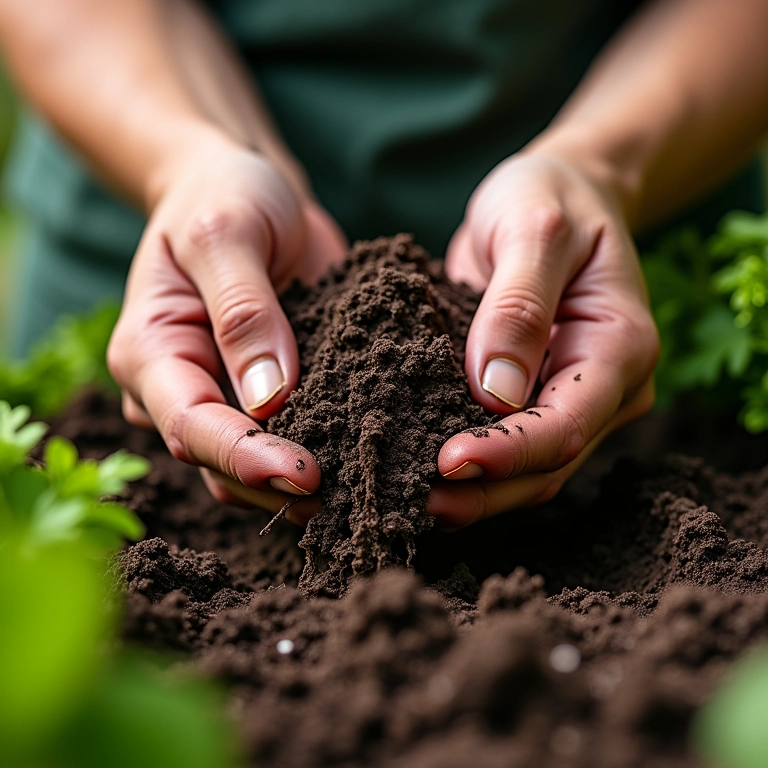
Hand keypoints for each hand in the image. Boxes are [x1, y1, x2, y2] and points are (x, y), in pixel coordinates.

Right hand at [107, 133, 346, 515]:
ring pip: (253, 471)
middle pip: (221, 466)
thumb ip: (244, 311)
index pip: (190, 426)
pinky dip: (327, 454)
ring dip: (305, 487)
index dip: (245, 458)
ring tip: (367, 487)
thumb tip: (269, 399)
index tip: (306, 475)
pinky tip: (370, 458)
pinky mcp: (267, 399)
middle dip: (279, 487)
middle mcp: (179, 390)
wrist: (246, 190)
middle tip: (351, 496)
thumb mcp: (228, 233)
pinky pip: (291, 441)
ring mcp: (223, 400)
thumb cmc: (224, 196)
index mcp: (151, 353)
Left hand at [430, 151, 658, 528]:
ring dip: (474, 493)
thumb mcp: (535, 231)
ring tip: (408, 502)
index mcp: (620, 346)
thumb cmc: (550, 198)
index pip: (567, 423)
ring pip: (529, 470)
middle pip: (548, 464)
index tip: (448, 462)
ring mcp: (572, 397)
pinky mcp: (537, 398)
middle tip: (414, 503)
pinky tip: (420, 472)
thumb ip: (517, 307)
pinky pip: (507, 446)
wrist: (556, 194)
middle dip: (484, 490)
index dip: (509, 452)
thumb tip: (494, 394)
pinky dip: (470, 466)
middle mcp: (606, 387)